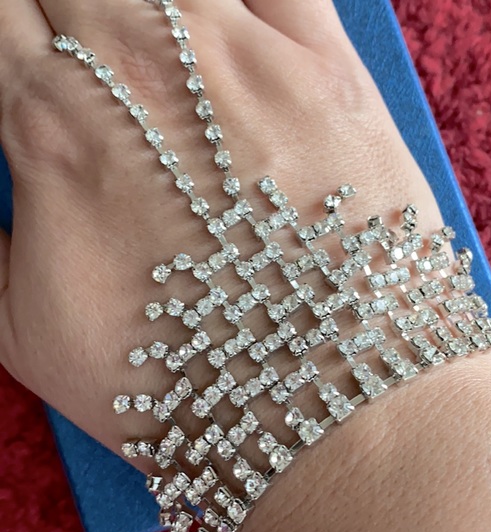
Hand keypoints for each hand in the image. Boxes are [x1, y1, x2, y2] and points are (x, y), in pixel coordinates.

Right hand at [0, 0, 441, 451]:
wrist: (329, 405)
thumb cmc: (187, 387)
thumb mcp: (31, 331)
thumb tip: (8, 185)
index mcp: (57, 127)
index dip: (11, 28)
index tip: (30, 49)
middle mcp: (148, 70)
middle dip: (73, 12)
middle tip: (103, 63)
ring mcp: (248, 59)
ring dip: (152, 7)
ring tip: (159, 54)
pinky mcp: (331, 72)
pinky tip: (230, 26)